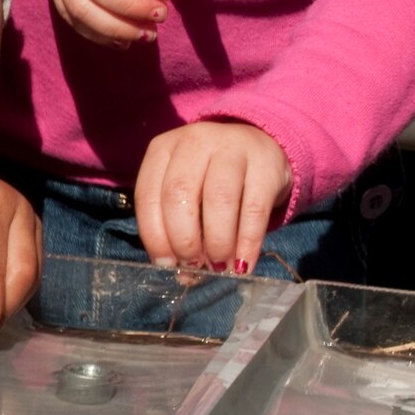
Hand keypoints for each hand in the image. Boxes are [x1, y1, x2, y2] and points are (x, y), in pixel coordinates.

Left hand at [135, 121, 292, 272]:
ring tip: (219, 267)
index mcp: (163, 149)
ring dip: (216, 243)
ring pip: (218, 199)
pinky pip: (254, 209)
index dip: (155, 236)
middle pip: (179, 194)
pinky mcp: (265, 164)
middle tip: (194, 266)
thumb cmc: (212, 176)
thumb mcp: (187, 188)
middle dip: (184, 240)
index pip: (149, 195)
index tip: (167, 264)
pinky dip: (247, 243)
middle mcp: (195, 141)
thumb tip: (182, 273)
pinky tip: (242, 264)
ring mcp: (232, 147)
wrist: (261, 146)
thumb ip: (176, 224)